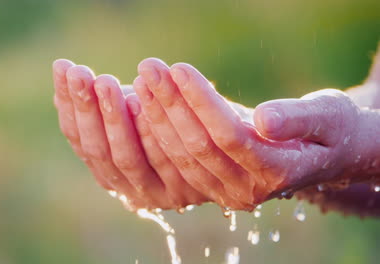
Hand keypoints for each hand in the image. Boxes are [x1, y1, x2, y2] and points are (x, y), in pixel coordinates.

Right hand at [52, 59, 206, 210]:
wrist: (234, 158)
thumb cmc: (177, 125)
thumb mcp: (137, 115)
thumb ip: (106, 110)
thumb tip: (63, 89)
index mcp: (112, 173)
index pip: (80, 141)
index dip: (69, 105)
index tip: (63, 69)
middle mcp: (128, 189)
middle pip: (99, 152)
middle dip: (87, 111)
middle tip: (81, 75)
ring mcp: (155, 194)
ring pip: (125, 158)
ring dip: (113, 119)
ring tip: (105, 82)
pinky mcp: (184, 191)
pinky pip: (161, 161)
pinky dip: (147, 132)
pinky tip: (139, 101)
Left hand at [132, 58, 370, 209]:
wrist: (325, 153)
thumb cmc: (330, 129)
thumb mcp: (328, 117)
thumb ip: (299, 119)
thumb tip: (266, 120)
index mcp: (277, 172)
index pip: (229, 136)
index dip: (202, 102)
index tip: (179, 69)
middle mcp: (247, 190)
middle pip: (199, 146)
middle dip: (171, 104)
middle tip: (150, 68)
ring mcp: (225, 192)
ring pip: (181, 156)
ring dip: (158, 117)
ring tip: (143, 80)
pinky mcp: (211, 186)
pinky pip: (176, 163)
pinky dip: (158, 134)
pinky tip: (144, 106)